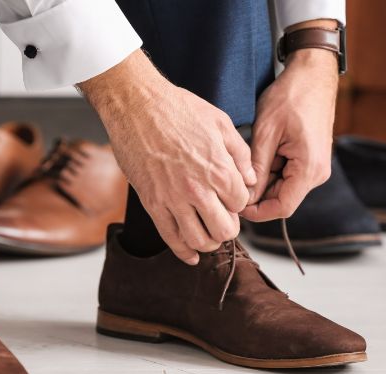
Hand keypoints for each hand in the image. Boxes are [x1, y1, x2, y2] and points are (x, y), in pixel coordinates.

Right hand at [79, 50, 255, 263]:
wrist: (136, 106)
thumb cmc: (177, 108)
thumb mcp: (220, 122)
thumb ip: (240, 154)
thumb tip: (249, 179)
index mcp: (219, 169)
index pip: (241, 204)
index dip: (238, 202)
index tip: (231, 197)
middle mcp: (198, 189)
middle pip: (224, 229)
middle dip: (228, 227)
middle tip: (223, 220)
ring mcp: (173, 199)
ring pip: (199, 240)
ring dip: (208, 242)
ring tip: (209, 234)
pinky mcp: (152, 204)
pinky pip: (171, 237)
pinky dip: (184, 252)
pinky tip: (191, 255)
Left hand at [241, 45, 338, 221]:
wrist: (312, 74)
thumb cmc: (291, 96)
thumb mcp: (266, 131)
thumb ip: (256, 166)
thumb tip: (244, 194)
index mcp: (309, 168)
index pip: (282, 207)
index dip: (257, 212)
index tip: (235, 205)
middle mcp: (316, 172)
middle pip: (281, 199)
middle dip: (256, 194)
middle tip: (231, 182)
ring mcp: (314, 166)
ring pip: (282, 188)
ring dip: (261, 180)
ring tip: (243, 162)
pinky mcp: (309, 159)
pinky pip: (286, 175)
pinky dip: (269, 170)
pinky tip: (256, 155)